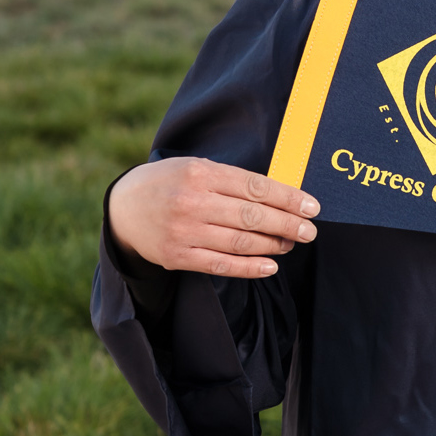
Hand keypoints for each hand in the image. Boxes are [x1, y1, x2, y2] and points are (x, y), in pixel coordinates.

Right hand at [108, 157, 318, 279]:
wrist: (124, 207)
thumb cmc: (171, 182)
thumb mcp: (198, 168)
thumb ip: (233, 180)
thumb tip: (281, 195)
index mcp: (200, 174)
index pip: (255, 187)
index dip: (288, 198)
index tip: (311, 207)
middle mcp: (192, 202)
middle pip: (252, 216)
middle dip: (287, 224)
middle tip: (309, 231)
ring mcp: (184, 232)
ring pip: (240, 242)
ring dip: (272, 245)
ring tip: (290, 244)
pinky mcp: (177, 257)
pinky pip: (221, 265)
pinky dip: (249, 267)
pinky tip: (270, 265)